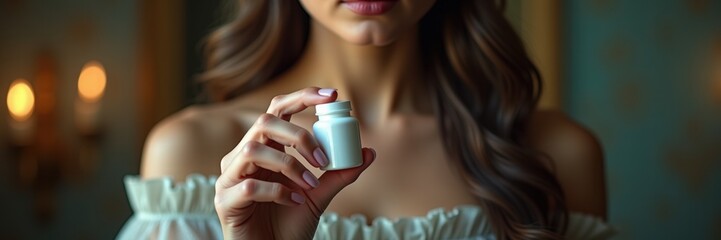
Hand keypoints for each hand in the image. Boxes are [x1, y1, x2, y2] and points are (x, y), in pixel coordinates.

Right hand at [214, 87, 375, 239]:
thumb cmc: (289, 223)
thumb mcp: (319, 195)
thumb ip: (339, 174)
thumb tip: (368, 153)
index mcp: (265, 148)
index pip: (278, 110)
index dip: (302, 97)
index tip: (331, 95)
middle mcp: (243, 156)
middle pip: (264, 122)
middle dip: (298, 136)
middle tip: (322, 159)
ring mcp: (230, 177)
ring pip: (253, 150)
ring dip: (289, 166)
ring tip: (309, 185)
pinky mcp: (224, 201)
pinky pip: (249, 187)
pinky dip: (277, 192)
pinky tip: (293, 202)